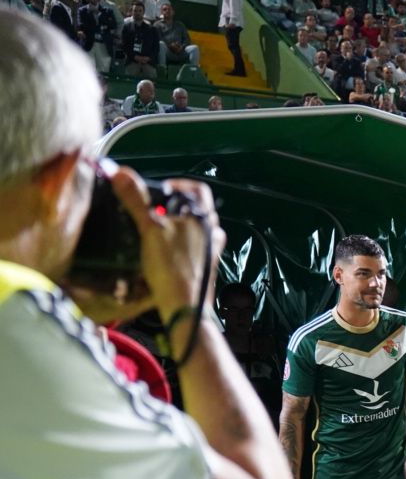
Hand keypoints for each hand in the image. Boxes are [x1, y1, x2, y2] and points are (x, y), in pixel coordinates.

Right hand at [65, 166, 224, 329]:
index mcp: (205, 219)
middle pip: (192, 209)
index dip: (177, 184)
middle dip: (168, 206)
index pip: (198, 189)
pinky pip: (189, 245)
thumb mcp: (149, 229)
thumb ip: (135, 200)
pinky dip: (174, 242)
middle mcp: (213, 233)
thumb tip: (119, 172)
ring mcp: (210, 250)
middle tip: (148, 211)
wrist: (185, 307)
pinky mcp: (202, 265)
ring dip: (170, 225)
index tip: (158, 190)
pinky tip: (157, 249)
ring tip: (149, 229)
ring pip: (190, 228)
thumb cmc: (172, 267)